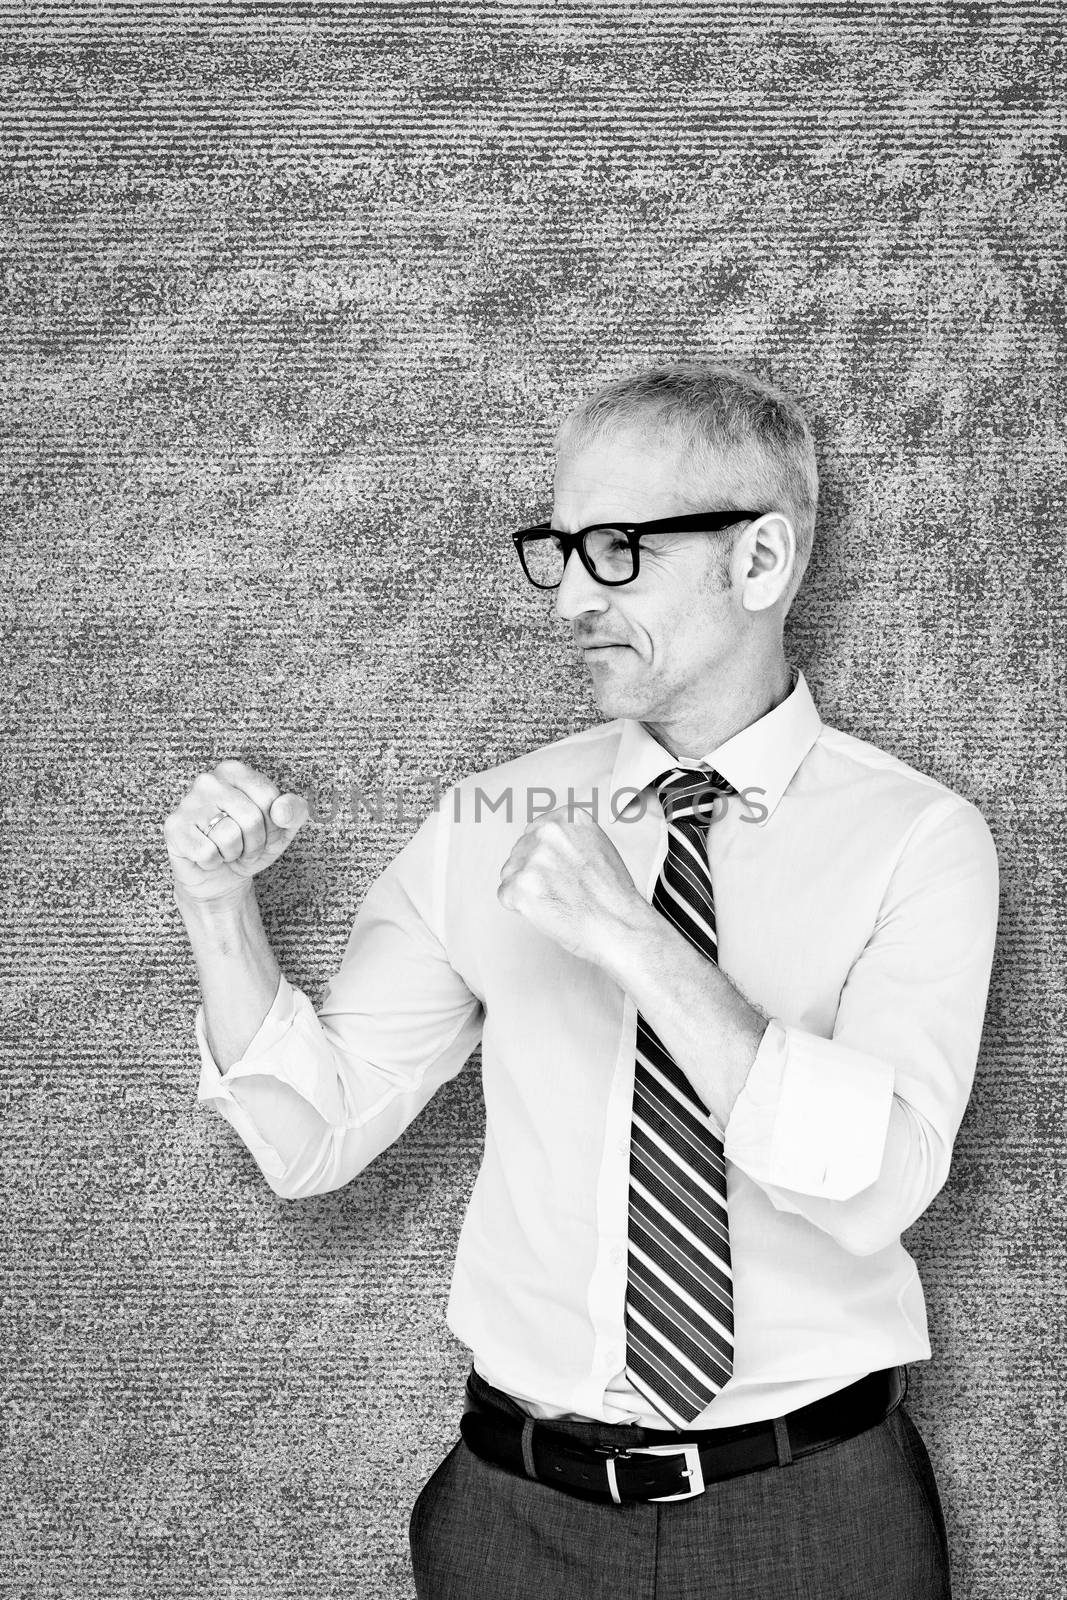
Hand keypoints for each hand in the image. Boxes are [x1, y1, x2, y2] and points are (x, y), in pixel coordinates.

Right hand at [163, 758, 309, 904]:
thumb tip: (282, 811)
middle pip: (252, 818)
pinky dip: (214, 862)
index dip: (273, 825)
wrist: (221, 878)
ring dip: (234, 854)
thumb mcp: (282, 828)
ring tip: (226, 850)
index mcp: (235, 771)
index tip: (262, 830)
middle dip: (254, 843)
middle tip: (243, 846)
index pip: (270, 799)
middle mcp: (209, 781)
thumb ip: (294, 811)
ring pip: (230, 837)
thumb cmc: (250, 845)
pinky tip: (208, 856)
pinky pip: (208, 853)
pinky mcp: (174, 828)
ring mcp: (188, 803)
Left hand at [497, 805, 651, 964]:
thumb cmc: (613, 895)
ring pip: (510, 873)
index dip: (544, 856)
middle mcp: (548, 833)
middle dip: (533, 871)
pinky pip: (506, 895)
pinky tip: (546, 910)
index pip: (535, 831)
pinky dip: (520, 907)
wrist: (620, 926)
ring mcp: (532, 859)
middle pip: (520, 851)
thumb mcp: (598, 846)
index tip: (558, 870)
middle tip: (560, 890)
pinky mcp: (519, 886)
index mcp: (568, 818)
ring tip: (556, 900)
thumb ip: (569, 838)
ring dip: (526, 888)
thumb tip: (545, 844)